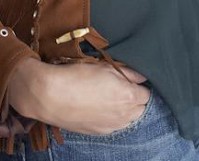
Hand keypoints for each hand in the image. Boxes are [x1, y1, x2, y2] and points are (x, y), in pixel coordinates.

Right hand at [6, 57, 150, 134]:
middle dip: (135, 98)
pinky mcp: (99, 132)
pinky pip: (114, 125)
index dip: (139, 84)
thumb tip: (141, 76)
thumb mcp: (105, 66)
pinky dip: (112, 117)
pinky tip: (100, 106)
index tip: (130, 79)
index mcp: (128, 96)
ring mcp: (112, 126)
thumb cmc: (78, 76)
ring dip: (125, 109)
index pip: (146, 93)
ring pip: (129, 119)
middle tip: (121, 86)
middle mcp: (124, 115)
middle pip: (141, 108)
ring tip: (110, 96)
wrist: (52, 96)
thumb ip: (128, 72)